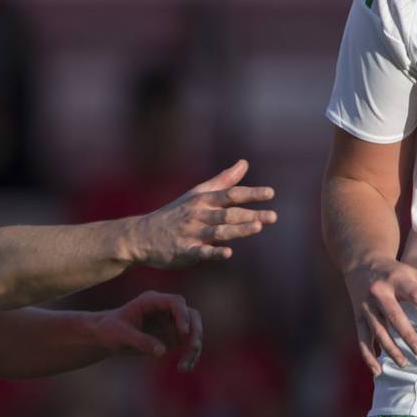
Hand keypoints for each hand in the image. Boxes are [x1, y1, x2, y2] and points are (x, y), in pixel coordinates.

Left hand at [91, 291, 204, 371]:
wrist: (104, 336)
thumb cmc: (109, 330)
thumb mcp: (120, 335)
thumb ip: (140, 341)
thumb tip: (162, 350)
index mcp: (150, 301)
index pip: (175, 301)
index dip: (183, 315)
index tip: (183, 332)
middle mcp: (164, 309)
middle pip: (190, 314)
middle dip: (194, 331)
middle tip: (192, 348)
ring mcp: (169, 322)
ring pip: (193, 330)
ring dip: (193, 347)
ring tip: (184, 366)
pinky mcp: (171, 336)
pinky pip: (187, 344)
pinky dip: (189, 355)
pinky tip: (184, 368)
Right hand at [131, 160, 276, 268]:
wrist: (142, 235)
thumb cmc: (175, 213)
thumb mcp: (197, 194)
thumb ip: (224, 180)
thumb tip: (244, 163)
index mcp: (202, 200)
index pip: (230, 195)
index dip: (251, 194)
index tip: (271, 193)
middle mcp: (198, 215)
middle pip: (228, 214)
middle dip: (251, 214)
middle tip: (273, 217)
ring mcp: (191, 233)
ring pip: (218, 231)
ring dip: (238, 229)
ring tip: (257, 227)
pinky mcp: (184, 251)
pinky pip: (201, 252)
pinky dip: (214, 252)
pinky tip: (228, 253)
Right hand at [345, 259, 416, 376]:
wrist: (360, 263)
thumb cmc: (395, 272)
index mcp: (398, 280)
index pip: (416, 294)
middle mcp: (380, 292)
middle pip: (393, 315)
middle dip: (406, 334)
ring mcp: (367, 306)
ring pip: (377, 330)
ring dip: (390, 348)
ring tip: (404, 363)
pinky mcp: (358, 317)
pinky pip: (362, 338)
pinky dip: (368, 355)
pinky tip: (377, 370)